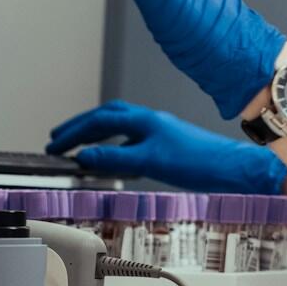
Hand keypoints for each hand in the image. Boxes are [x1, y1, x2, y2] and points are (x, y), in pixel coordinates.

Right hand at [47, 100, 286, 193]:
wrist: (232, 168)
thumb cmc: (198, 161)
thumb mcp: (149, 161)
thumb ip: (115, 158)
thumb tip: (83, 155)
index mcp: (144, 120)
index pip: (100, 120)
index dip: (74, 131)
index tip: (54, 143)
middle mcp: (151, 122)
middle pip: (107, 117)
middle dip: (80, 127)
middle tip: (58, 139)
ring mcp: (160, 132)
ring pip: (120, 126)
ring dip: (97, 134)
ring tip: (78, 146)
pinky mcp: (168, 145)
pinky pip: (132, 139)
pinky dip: (115, 146)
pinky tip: (114, 159)